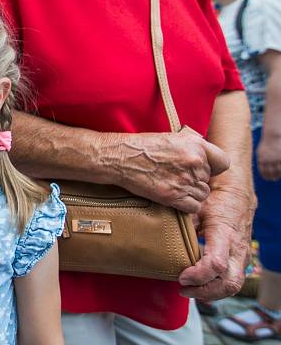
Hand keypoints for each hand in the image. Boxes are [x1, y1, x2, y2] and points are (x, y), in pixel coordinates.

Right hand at [111, 127, 229, 213]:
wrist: (120, 157)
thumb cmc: (143, 146)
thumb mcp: (173, 138)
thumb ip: (194, 147)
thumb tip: (207, 158)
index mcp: (196, 145)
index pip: (223, 163)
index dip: (213, 168)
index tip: (202, 170)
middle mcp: (194, 162)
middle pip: (208, 181)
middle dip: (196, 181)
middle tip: (177, 177)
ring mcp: (184, 180)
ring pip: (202, 195)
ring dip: (190, 194)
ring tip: (173, 186)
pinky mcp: (173, 196)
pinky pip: (193, 207)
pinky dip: (185, 205)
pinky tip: (173, 197)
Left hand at [179, 185, 254, 299]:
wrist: (237, 193)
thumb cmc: (214, 198)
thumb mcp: (196, 206)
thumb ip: (184, 222)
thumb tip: (162, 234)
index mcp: (225, 235)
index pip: (216, 265)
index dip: (197, 275)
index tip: (180, 277)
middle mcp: (238, 249)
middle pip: (230, 283)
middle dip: (205, 292)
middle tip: (182, 288)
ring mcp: (242, 256)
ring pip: (233, 285)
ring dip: (210, 292)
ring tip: (187, 289)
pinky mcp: (241, 259)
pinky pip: (232, 280)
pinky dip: (216, 286)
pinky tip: (198, 284)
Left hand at [257, 135, 280, 180]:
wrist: (272, 136)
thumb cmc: (266, 144)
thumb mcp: (260, 152)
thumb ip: (261, 160)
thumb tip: (262, 169)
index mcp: (261, 160)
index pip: (264, 172)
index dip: (267, 177)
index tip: (269, 179)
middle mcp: (269, 160)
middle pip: (272, 172)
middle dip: (273, 177)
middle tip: (274, 179)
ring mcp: (276, 158)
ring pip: (279, 171)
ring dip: (279, 175)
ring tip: (279, 176)